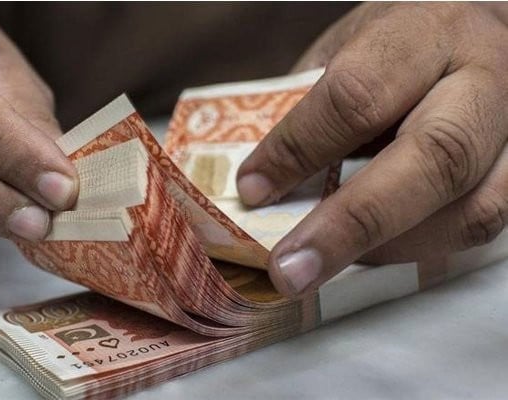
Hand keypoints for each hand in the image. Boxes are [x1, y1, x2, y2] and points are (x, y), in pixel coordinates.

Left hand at [236, 3, 507, 295]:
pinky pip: (478, 228)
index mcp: (425, 30)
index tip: (253, 189)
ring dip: (385, 248)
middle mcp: (485, 77)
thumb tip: (263, 186)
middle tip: (289, 268)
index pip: (359, 94)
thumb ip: (311, 110)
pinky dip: (415, 249)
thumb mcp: (346, 51)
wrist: (475, 37)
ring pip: (471, 209)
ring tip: (322, 265)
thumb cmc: (398, 47)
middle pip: (436, 157)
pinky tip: (369, 250)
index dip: (300, 148)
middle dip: (352, 223)